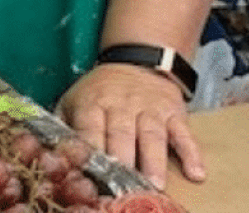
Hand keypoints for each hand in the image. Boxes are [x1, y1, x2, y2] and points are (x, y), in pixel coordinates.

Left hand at [55, 63, 201, 190]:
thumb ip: (63, 123)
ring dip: (154, 161)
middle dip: (123, 161)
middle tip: (124, 187)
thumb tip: (51, 151)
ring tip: (156, 185)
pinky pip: (184, 133)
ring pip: (152, 135)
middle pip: (121, 134)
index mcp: (93, 103)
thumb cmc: (100, 90)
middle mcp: (121, 105)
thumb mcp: (75, 98)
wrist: (136, 61)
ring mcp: (149, 108)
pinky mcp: (173, 112)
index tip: (92, 175)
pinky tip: (196, 173)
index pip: (90, 129)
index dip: (92, 151)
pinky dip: (191, 152)